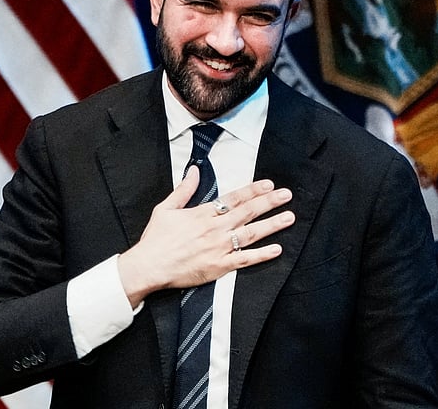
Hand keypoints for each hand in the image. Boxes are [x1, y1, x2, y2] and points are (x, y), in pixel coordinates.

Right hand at [117, 166, 294, 306]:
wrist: (148, 266)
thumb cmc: (155, 239)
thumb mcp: (166, 208)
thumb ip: (184, 189)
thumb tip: (195, 170)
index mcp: (203, 213)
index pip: (233, 198)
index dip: (252, 191)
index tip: (268, 185)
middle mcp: (214, 229)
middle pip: (247, 212)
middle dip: (269, 202)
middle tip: (287, 195)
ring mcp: (219, 248)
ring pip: (251, 234)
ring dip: (272, 225)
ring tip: (289, 217)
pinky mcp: (219, 267)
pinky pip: (245, 260)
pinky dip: (261, 255)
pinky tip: (277, 249)